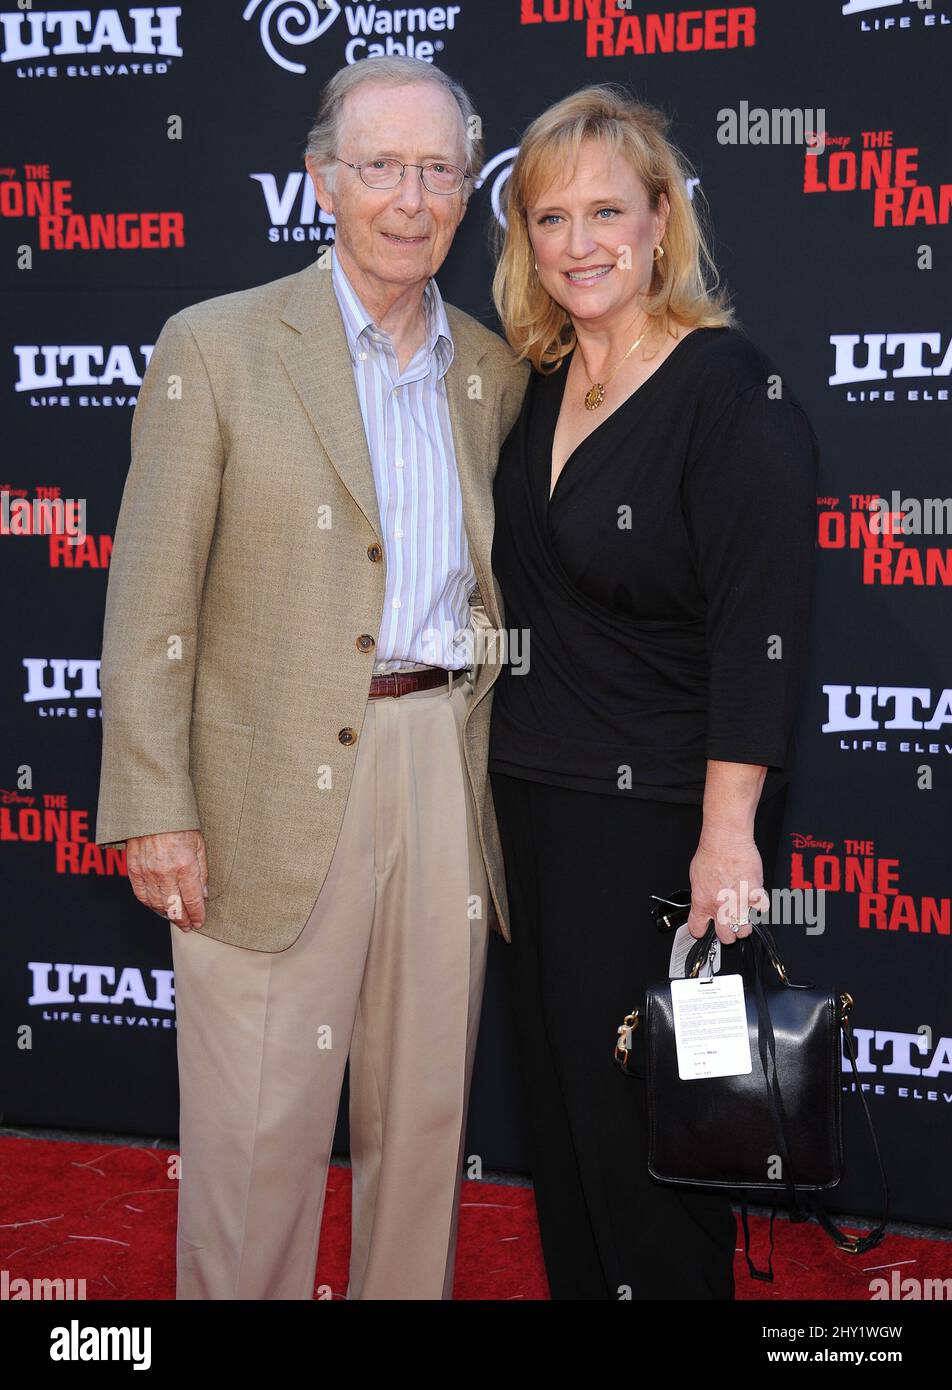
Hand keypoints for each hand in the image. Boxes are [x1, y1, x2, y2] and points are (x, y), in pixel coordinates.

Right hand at [125, 829, 208, 930]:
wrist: (152, 809)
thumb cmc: (179, 823)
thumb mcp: (199, 843)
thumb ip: (203, 870)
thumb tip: (204, 893)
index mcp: (185, 865)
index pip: (193, 900)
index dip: (197, 915)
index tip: (199, 922)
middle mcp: (165, 872)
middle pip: (174, 906)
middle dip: (183, 919)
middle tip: (187, 926)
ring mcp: (147, 872)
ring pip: (157, 904)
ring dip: (167, 914)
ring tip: (175, 918)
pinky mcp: (134, 869)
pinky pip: (141, 895)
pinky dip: (150, 904)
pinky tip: (157, 906)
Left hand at [687, 832, 768, 946]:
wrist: (726, 841)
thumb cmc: (711, 854)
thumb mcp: (696, 879)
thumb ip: (702, 896)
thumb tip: (704, 903)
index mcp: (702, 902)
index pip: (697, 930)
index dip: (702, 931)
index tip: (705, 929)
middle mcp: (720, 907)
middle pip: (726, 937)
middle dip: (728, 933)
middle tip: (728, 925)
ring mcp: (739, 903)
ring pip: (745, 930)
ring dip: (744, 924)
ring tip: (742, 915)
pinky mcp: (754, 895)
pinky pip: (761, 910)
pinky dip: (759, 906)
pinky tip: (753, 899)